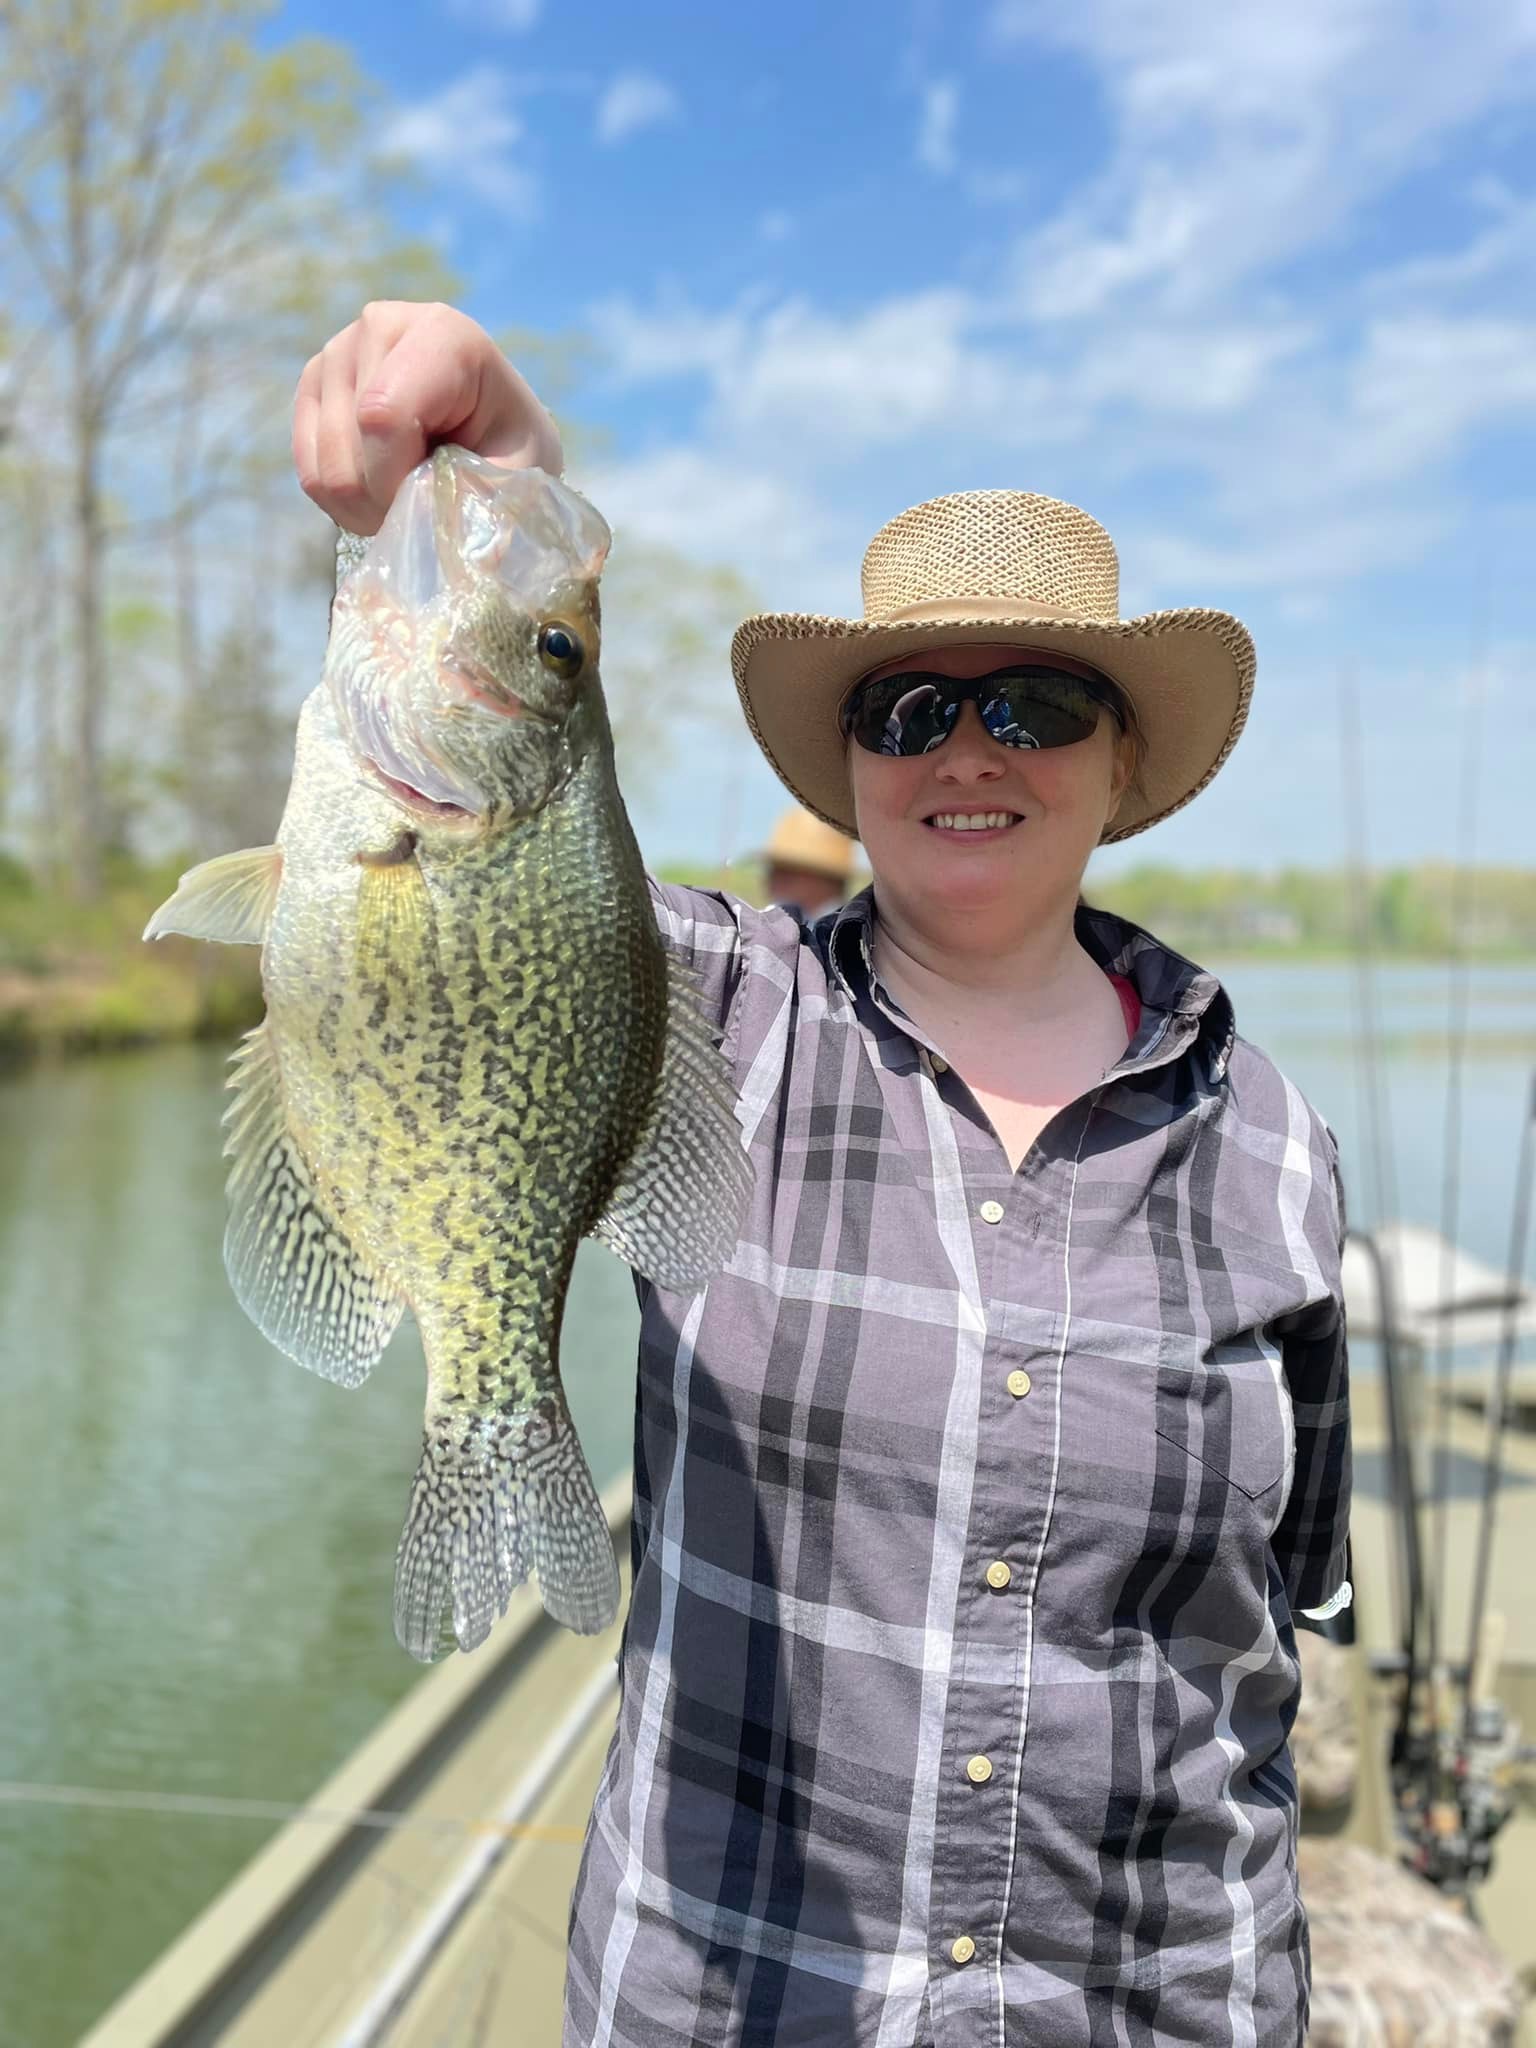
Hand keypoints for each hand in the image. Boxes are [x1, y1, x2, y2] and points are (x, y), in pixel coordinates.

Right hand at [292, 301, 563, 534]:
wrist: (493, 432)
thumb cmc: (512, 450)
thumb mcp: (518, 475)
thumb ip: (479, 501)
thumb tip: (434, 534)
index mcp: (442, 335)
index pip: (383, 413)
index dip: (398, 477)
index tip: (432, 496)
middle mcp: (379, 327)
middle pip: (347, 446)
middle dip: (386, 498)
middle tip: (428, 500)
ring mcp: (336, 352)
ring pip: (325, 468)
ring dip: (368, 507)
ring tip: (410, 493)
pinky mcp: (312, 388)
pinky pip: (309, 474)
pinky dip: (345, 503)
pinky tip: (382, 490)